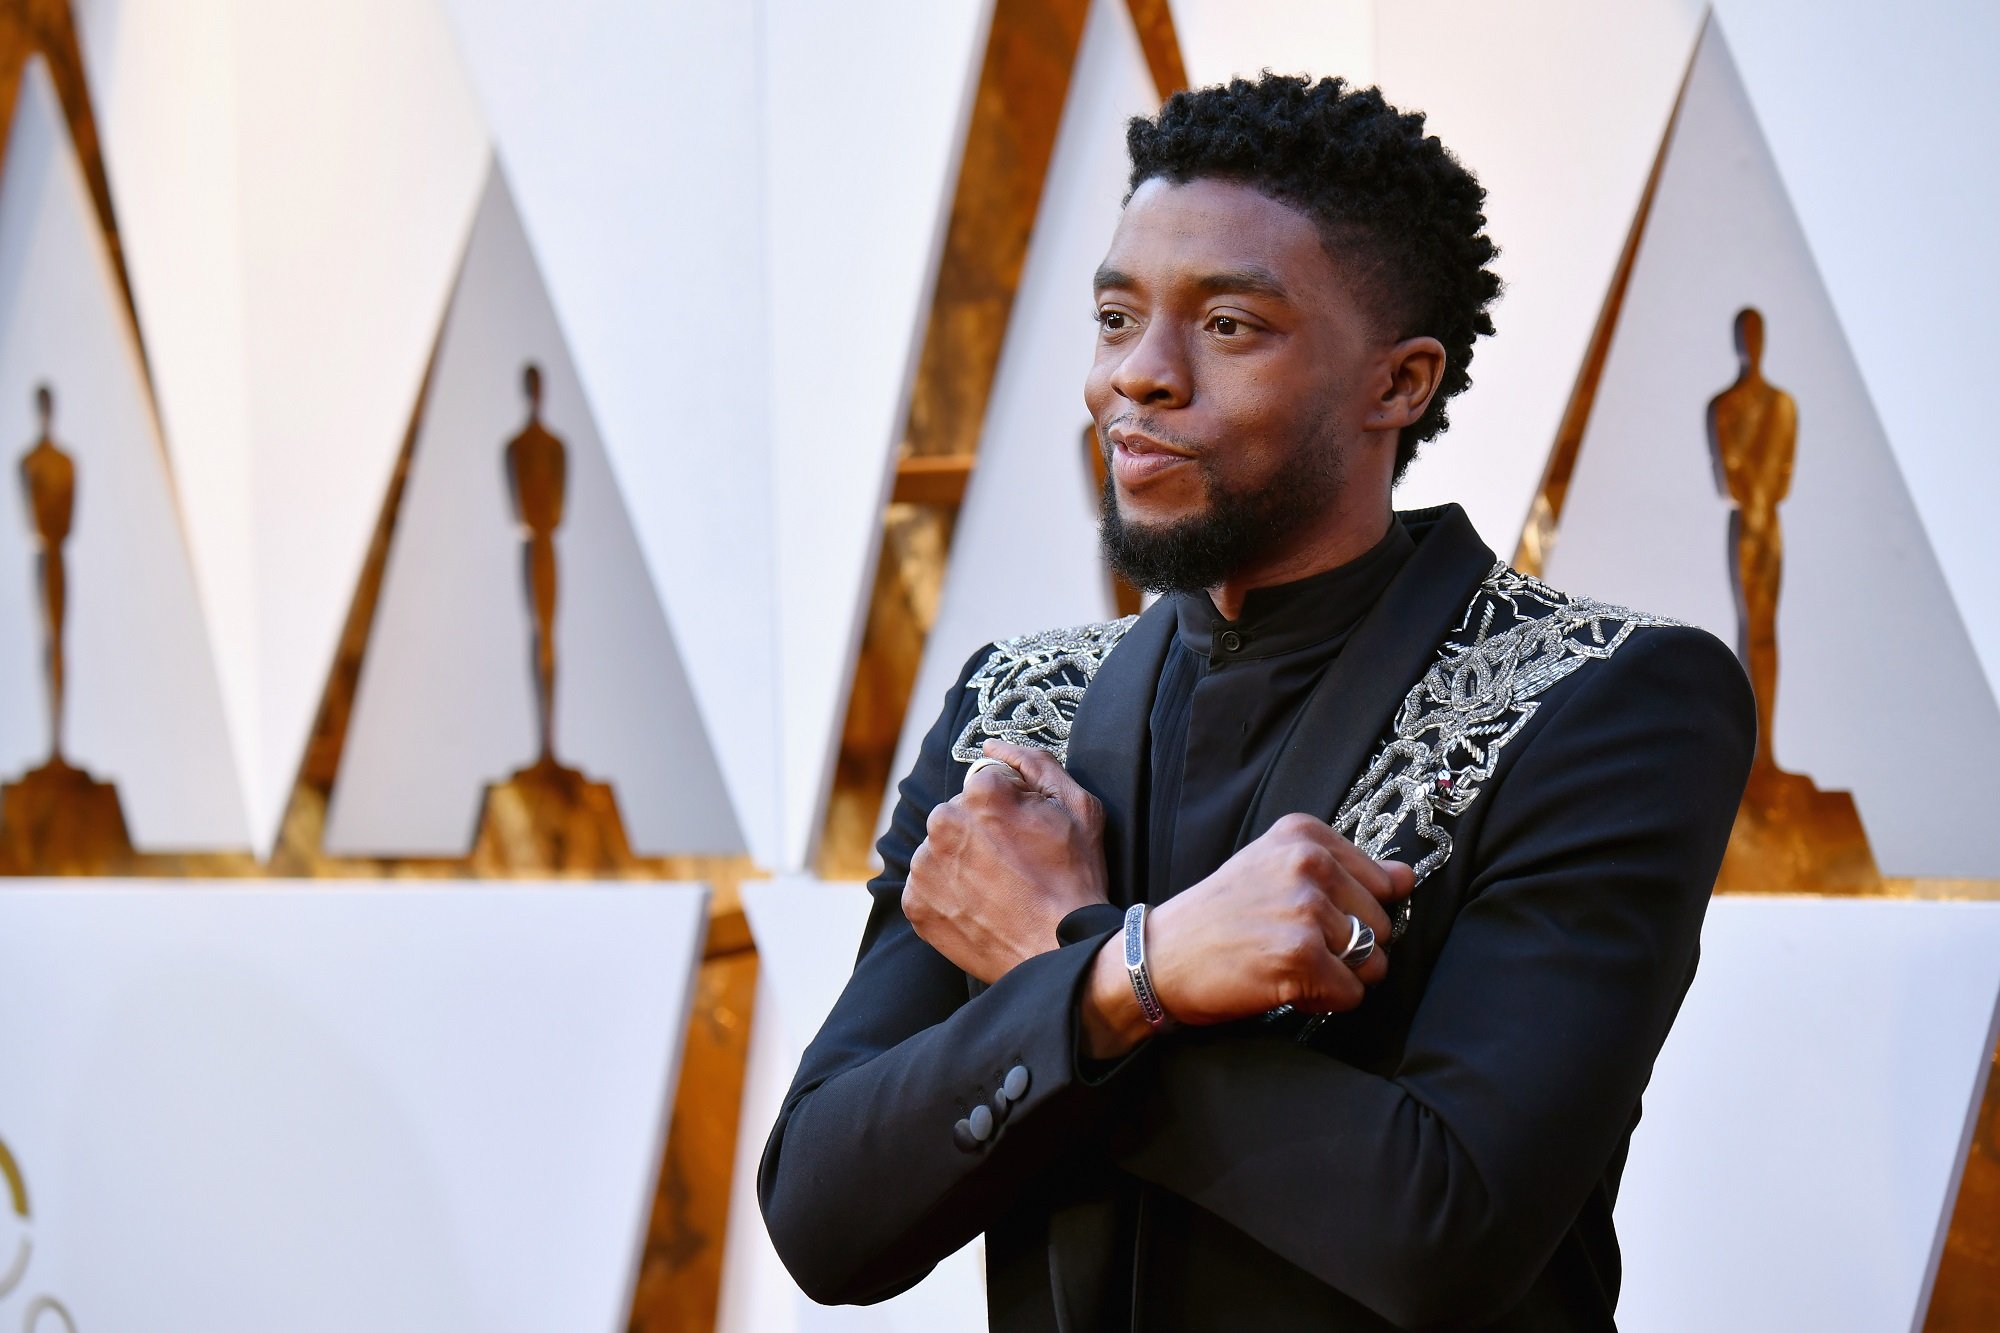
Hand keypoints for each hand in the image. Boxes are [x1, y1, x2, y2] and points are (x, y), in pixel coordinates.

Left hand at [903, 740, 1111, 983]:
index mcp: (981, 793)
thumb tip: (992, 745)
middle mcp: (943, 822)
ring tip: (998, 889)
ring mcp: (925, 866)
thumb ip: (1034, 763)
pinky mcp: (915, 903)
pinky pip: (927, 885)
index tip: (1030, 835)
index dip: (1013, 806)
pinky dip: (948, 893)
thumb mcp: (1078, 807)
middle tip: (1016, 865)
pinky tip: (980, 907)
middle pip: (958, 813)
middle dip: (981, 831)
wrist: (1061, 953)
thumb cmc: (1076, 879)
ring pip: (941, 848)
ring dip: (962, 860)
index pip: (987, 783)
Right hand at [1080, 814, 1414, 1056]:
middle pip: (1383, 925)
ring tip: (1285, 964)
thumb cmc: (1216, 919)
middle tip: (1290, 945)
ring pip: (1373, 962)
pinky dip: (1323, 1001)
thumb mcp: (1274, 871)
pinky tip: (1283, 985)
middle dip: (1347, 948)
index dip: (1351, 913)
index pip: (1384, 882)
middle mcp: (1308, 863)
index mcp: (1304, 835)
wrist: (1157, 958)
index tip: (1305, 916)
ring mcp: (1307, 908)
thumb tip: (1407, 878)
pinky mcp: (1303, 955)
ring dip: (1336, 976)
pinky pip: (1352, 993)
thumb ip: (1344, 872)